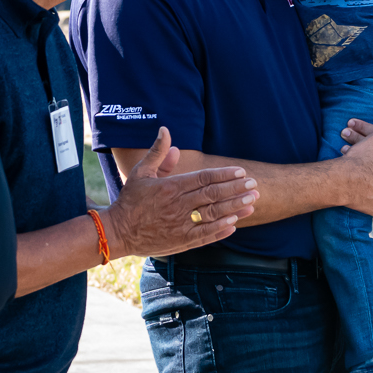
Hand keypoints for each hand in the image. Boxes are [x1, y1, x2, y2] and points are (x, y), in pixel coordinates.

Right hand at [108, 127, 257, 256]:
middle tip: (254, 185)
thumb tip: (166, 130)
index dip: (224, 174)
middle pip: (213, 195)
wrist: (118, 232)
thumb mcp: (141, 172)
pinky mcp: (181, 241)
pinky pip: (205, 236)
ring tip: (252, 202)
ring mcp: (181, 225)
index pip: (204, 178)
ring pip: (213, 215)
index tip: (240, 172)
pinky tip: (234, 224)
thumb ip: (157, 153)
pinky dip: (221, 230)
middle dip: (236, 190)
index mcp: (170, 187)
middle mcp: (178, 206)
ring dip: (234, 209)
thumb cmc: (130, 200)